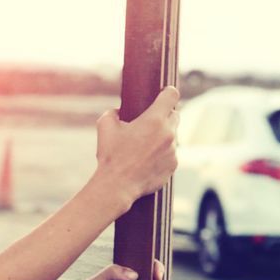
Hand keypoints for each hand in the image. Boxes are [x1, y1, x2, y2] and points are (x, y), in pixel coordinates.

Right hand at [90, 86, 179, 218]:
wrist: (116, 186)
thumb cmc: (110, 156)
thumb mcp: (105, 126)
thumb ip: (113, 112)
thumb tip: (118, 111)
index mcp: (154, 120)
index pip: (172, 95)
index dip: (168, 92)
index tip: (164, 94)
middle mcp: (168, 133)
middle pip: (175, 115)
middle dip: (164, 116)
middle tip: (151, 122)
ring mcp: (172, 151)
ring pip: (173, 136)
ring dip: (163, 137)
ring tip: (145, 146)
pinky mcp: (173, 166)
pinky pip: (171, 154)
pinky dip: (162, 154)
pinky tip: (148, 160)